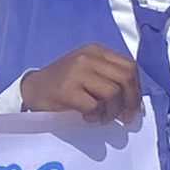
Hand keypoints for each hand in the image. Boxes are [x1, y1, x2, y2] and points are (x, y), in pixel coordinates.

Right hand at [15, 44, 141, 122]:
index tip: (133, 106)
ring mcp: (77, 72)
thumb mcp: (88, 71)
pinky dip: (94, 116)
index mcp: (96, 51)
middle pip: (125, 78)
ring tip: (102, 118)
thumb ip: (110, 79)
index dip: (136, 89)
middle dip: (130, 102)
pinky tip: (87, 117)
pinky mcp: (67, 89)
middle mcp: (88, 57)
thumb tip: (135, 103)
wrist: (33, 88)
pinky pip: (94, 106)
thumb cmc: (64, 84)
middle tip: (125, 117)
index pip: (129, 67)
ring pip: (112, 93)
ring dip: (111, 112)